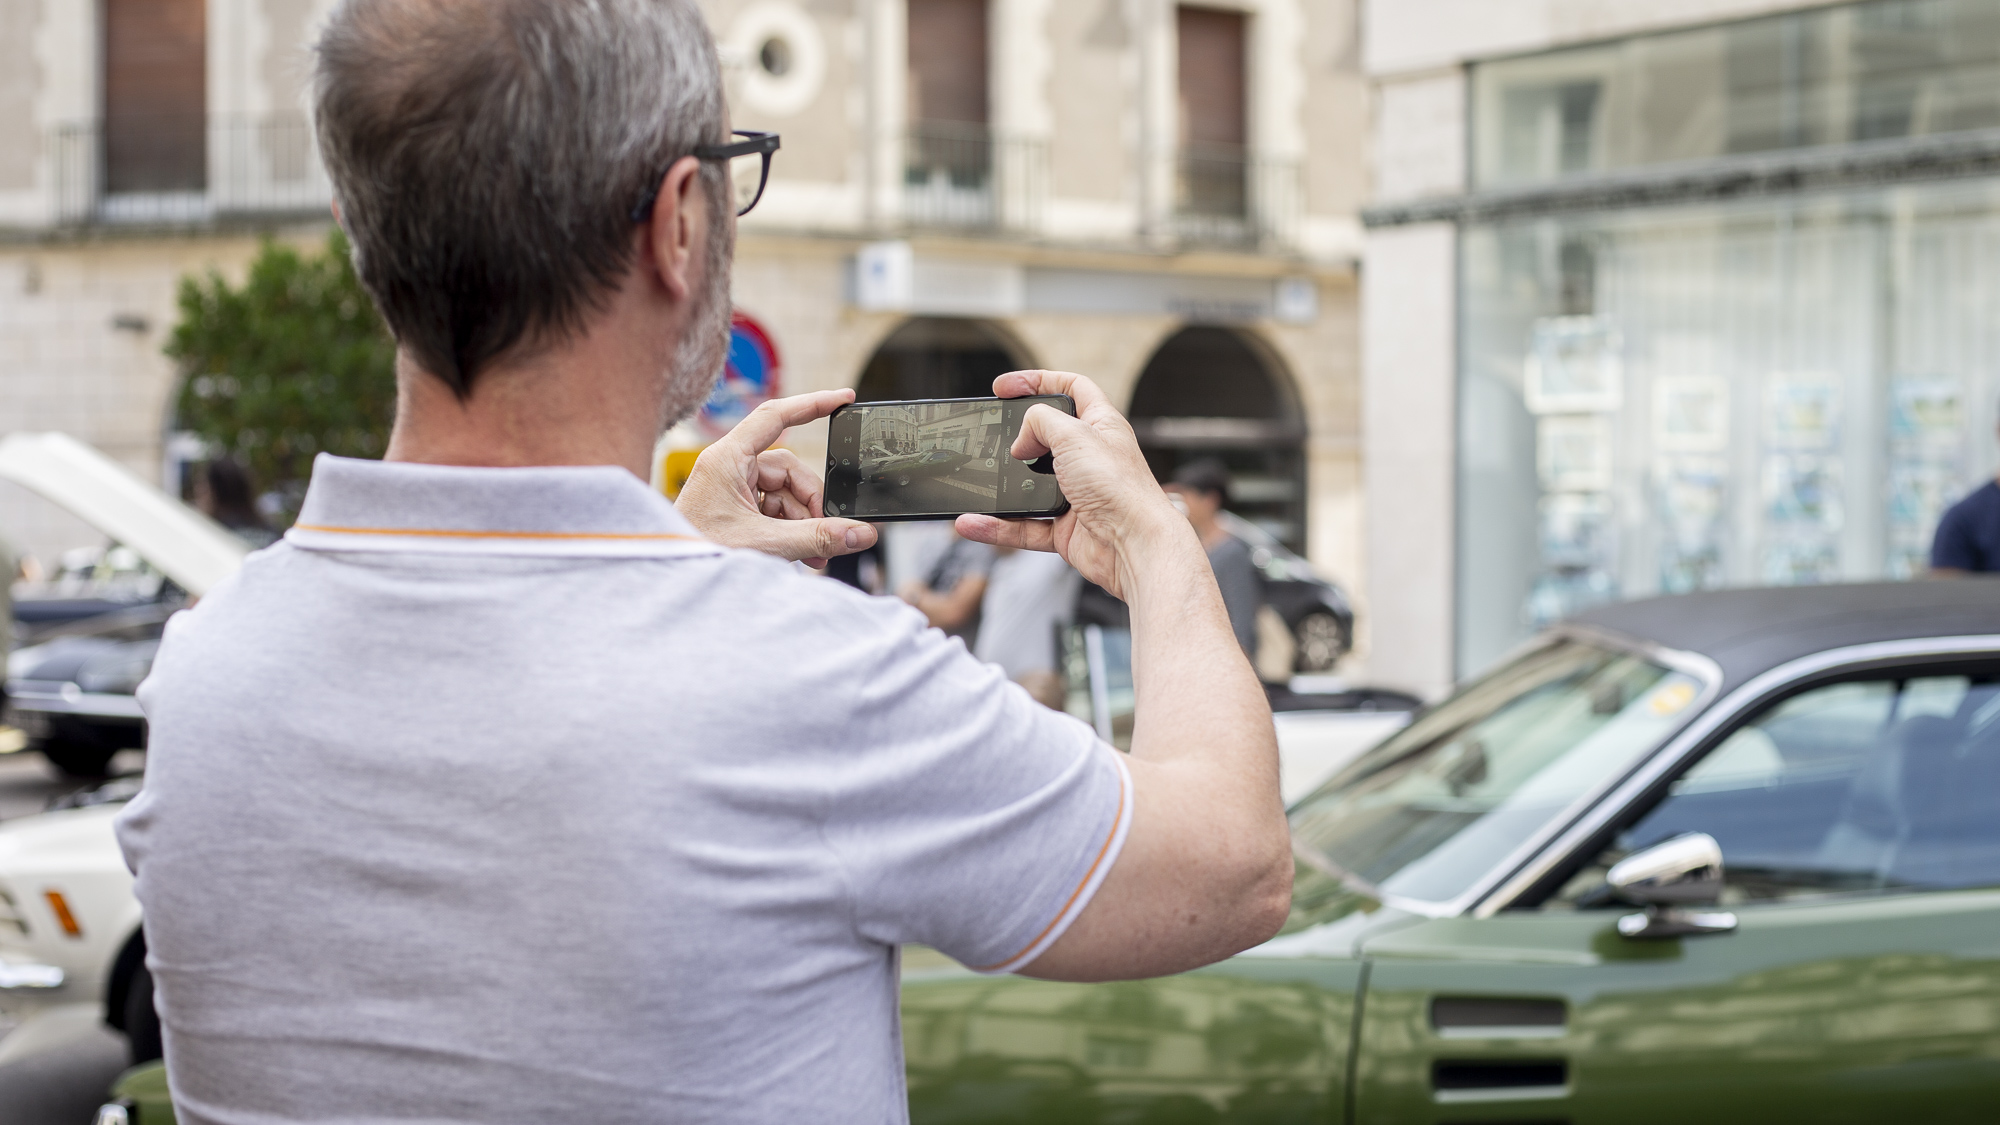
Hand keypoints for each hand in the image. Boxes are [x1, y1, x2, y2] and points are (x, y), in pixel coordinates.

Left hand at [676, 389, 878, 567]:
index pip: (775, 416)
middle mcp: (730, 468)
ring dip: (804, 525)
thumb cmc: (697, 554)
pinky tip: (798, 554)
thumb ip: (817, 537)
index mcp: (727, 459)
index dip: (812, 404)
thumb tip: (860, 533)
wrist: (672, 582)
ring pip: (787, 496)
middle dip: (812, 505)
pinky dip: (791, 531)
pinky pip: (776, 511)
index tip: (844, 398)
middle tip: (826, 536)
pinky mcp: (736, 510)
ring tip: (812, 555)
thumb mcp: (765, 543)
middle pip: (790, 471)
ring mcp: (733, 489)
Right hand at [954, 371, 1188, 599]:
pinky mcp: (1066, 528)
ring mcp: (1077, 494)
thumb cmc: (1122, 490)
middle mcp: (1090, 459)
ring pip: (1030, 485)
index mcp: (1101, 426)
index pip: (1071, 388)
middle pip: (1047, 436)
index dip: (1038, 381)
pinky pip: (1024, 525)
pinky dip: (999, 526)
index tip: (1006, 386)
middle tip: (992, 433)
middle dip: (1018, 434)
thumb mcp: (1075, 436)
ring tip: (980, 480)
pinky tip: (975, 523)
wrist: (1135, 545)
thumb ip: (1041, 423)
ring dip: (1002, 486)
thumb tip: (1022, 439)